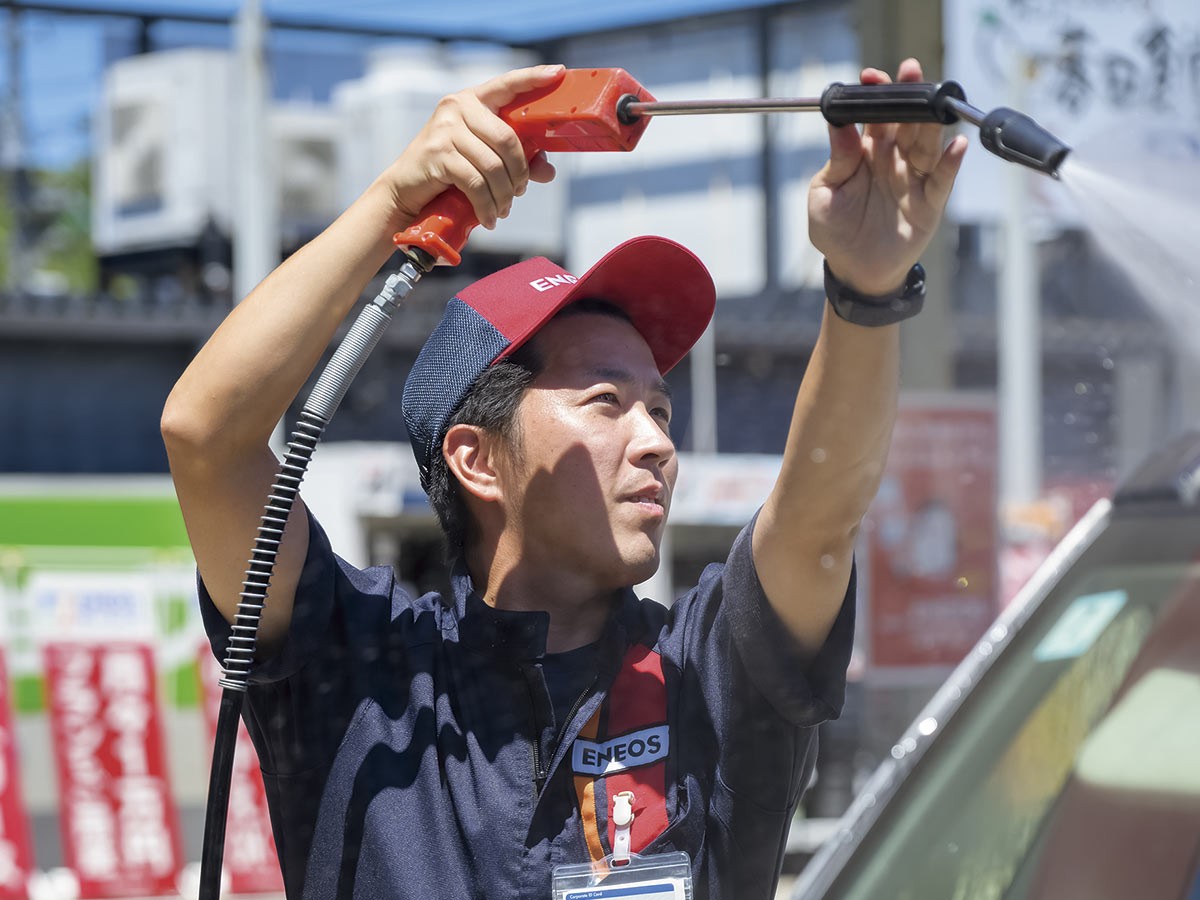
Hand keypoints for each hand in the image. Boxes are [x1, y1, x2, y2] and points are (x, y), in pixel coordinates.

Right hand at [383, 64, 565, 229]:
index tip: (559, 72)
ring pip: (493, 165)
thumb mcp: (484, 160)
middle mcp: (458, 107)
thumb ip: (517, 161)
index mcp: (473, 100)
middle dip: (520, 173)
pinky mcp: (437, 154)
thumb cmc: (448, 171)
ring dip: (504, 195)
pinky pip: (476, 183)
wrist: (405, 189)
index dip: (533, 78)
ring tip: (501, 210)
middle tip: (519, 192)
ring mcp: (445, 129)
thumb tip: (548, 171)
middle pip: (508, 138)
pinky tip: (488, 218)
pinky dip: (487, 206)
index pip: (507, 84)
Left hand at [808, 58, 967, 295]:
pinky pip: (943, 178)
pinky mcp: (930, 201)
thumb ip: (837, 161)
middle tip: (910, 70)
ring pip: (926, 143)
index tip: (872, 76)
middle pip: (905, 121)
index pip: (874, 116)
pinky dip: (952, 162)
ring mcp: (913, 178)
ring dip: (931, 122)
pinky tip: (956, 145)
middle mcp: (893, 159)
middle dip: (909, 95)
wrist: (854, 271)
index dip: (876, 94)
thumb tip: (839, 125)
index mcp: (866, 152)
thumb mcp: (824, 194)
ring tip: (934, 103)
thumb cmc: (835, 231)